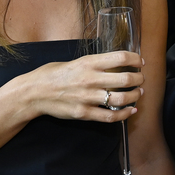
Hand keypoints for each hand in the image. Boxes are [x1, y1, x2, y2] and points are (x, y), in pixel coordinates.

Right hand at [25, 50, 143, 122]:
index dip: (135, 59)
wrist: (33, 93)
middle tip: (141, 78)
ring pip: (121, 99)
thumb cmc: (52, 74)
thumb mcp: (73, 61)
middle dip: (139, 79)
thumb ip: (93, 63)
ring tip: (138, 93)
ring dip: (135, 96)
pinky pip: (110, 117)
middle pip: (125, 79)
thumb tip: (114, 64)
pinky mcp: (84, 113)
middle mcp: (90, 79)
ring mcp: (87, 98)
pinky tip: (130, 111)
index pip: (120, 58)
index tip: (140, 61)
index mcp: (88, 62)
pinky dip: (124, 114)